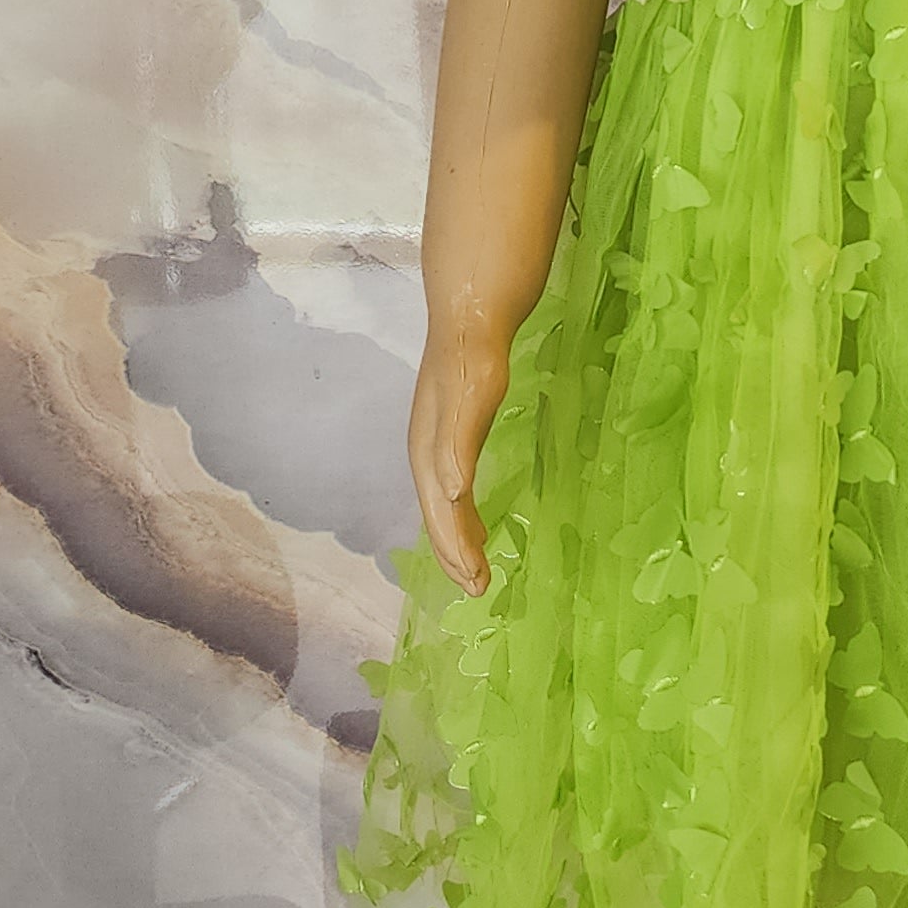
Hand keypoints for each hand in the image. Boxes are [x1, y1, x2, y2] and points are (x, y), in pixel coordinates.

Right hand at [409, 326, 509, 594]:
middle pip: (439, 516)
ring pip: (445, 505)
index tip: (476, 581)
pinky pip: (454, 488)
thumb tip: (452, 492)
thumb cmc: (472, 357)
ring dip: (458, 540)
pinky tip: (476, 524)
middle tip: (479, 589)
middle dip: (455, 554)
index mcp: (430, 452)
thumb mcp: (471, 399)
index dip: (455, 549)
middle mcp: (429, 454)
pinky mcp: (453, 435)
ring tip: (476, 571)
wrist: (469, 318)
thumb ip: (458, 444)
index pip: (441, 513)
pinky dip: (464, 514)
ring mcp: (439, 445)